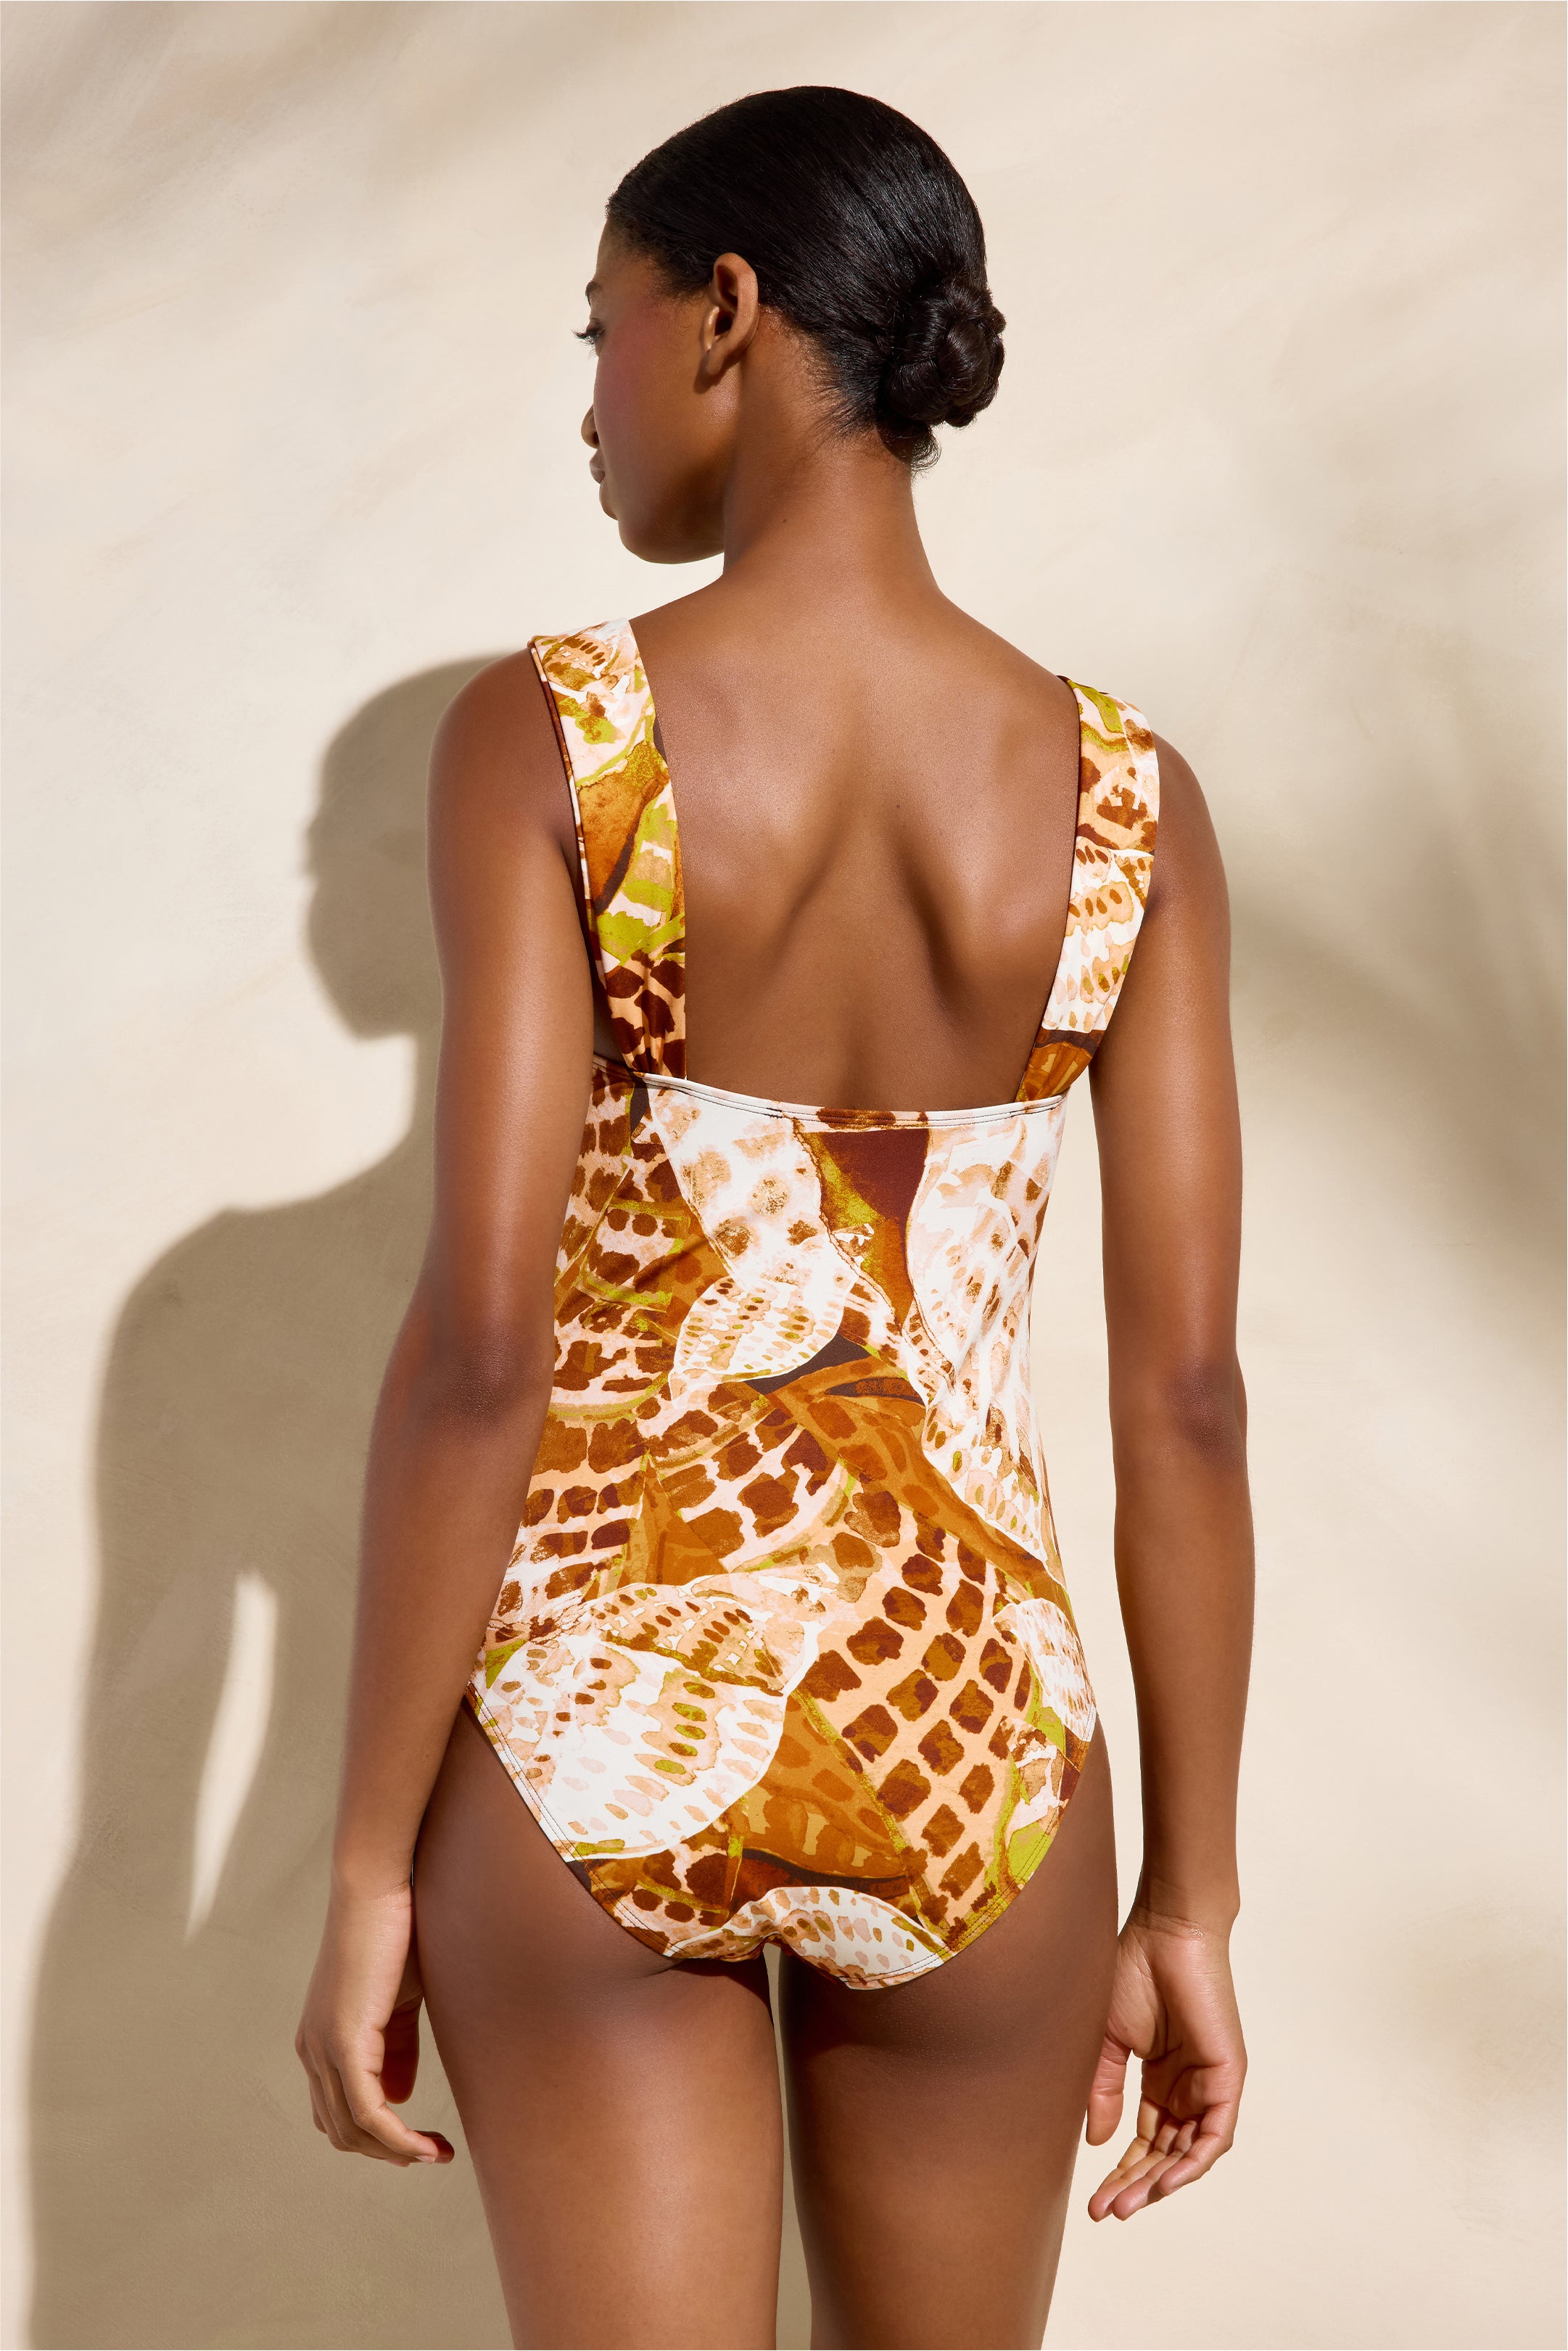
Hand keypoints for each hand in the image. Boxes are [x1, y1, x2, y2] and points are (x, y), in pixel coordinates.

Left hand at [295, 1881, 453, 2165]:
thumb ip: (396, 2047)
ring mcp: (322, 2047)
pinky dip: (398, 2137)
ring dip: (396, 2151)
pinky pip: (368, 2111)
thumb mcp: (399, 2000)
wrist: (380, 1888)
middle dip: (389, 2151)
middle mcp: (312, 2049)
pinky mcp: (342, 2041)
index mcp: (319, 2039)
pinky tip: (425, 2145)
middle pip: (343, 2130)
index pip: (339, 2112)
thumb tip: (399, 2096)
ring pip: (353, 2129)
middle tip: (433, 2154)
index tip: (422, 2144)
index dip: (378, 2137)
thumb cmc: (396, 1932)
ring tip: (436, 2153)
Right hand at [1085, 1906, 1244, 2218]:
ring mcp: (1208, 2084)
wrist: (1166, 1932)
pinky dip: (1193, 2162)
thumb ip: (1103, 2090)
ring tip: (1128, 2203)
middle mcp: (1186, 2087)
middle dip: (1136, 2185)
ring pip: (1190, 2153)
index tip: (1092, 2202)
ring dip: (1160, 2182)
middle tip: (1108, 2212)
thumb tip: (1097, 2142)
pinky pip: (1215, 2135)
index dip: (1120, 2171)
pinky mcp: (1228, 2077)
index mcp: (1159, 2079)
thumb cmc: (1133, 1970)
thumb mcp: (1108, 2040)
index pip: (1144, 2140)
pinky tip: (1165, 2181)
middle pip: (1164, 2153)